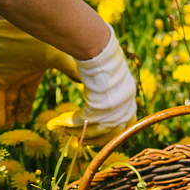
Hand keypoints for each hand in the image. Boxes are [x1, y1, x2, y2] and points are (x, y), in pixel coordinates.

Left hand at [0, 20, 79, 128]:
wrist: (17, 24)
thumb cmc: (38, 38)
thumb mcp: (57, 57)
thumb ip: (70, 69)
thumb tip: (86, 81)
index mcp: (31, 72)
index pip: (27, 94)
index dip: (25, 108)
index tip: (24, 121)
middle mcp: (16, 73)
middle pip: (11, 98)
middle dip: (11, 112)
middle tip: (11, 127)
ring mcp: (2, 72)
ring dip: (0, 113)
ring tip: (1, 128)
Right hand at [46, 27, 136, 147]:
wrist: (99, 47)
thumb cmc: (100, 56)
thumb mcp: (104, 75)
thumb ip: (101, 89)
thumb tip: (91, 94)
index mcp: (128, 96)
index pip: (126, 123)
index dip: (112, 133)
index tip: (100, 137)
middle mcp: (125, 105)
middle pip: (112, 132)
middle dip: (95, 140)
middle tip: (80, 142)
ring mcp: (114, 108)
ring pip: (96, 129)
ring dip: (79, 133)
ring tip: (65, 132)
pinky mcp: (100, 108)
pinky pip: (84, 121)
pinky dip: (72, 124)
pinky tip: (61, 123)